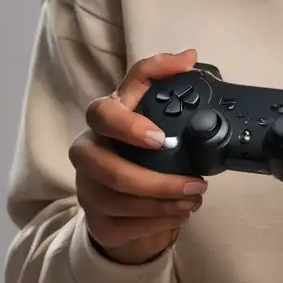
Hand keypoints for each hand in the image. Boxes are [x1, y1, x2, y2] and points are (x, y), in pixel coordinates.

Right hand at [69, 49, 207, 264]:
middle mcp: (87, 151)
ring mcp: (87, 187)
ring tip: (195, 198)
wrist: (120, 185)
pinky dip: (156, 223)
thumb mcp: (151, 104)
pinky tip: (179, 214)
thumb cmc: (137, 139)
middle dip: (155, 181)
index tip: (161, 138)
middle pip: (109, 169)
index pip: (104, 113)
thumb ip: (165, 76)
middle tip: (194, 182)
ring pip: (119, 201)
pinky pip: (122, 226)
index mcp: (103, 117)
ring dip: (163, 204)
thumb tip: (189, 55)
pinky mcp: (95, 218)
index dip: (128, 125)